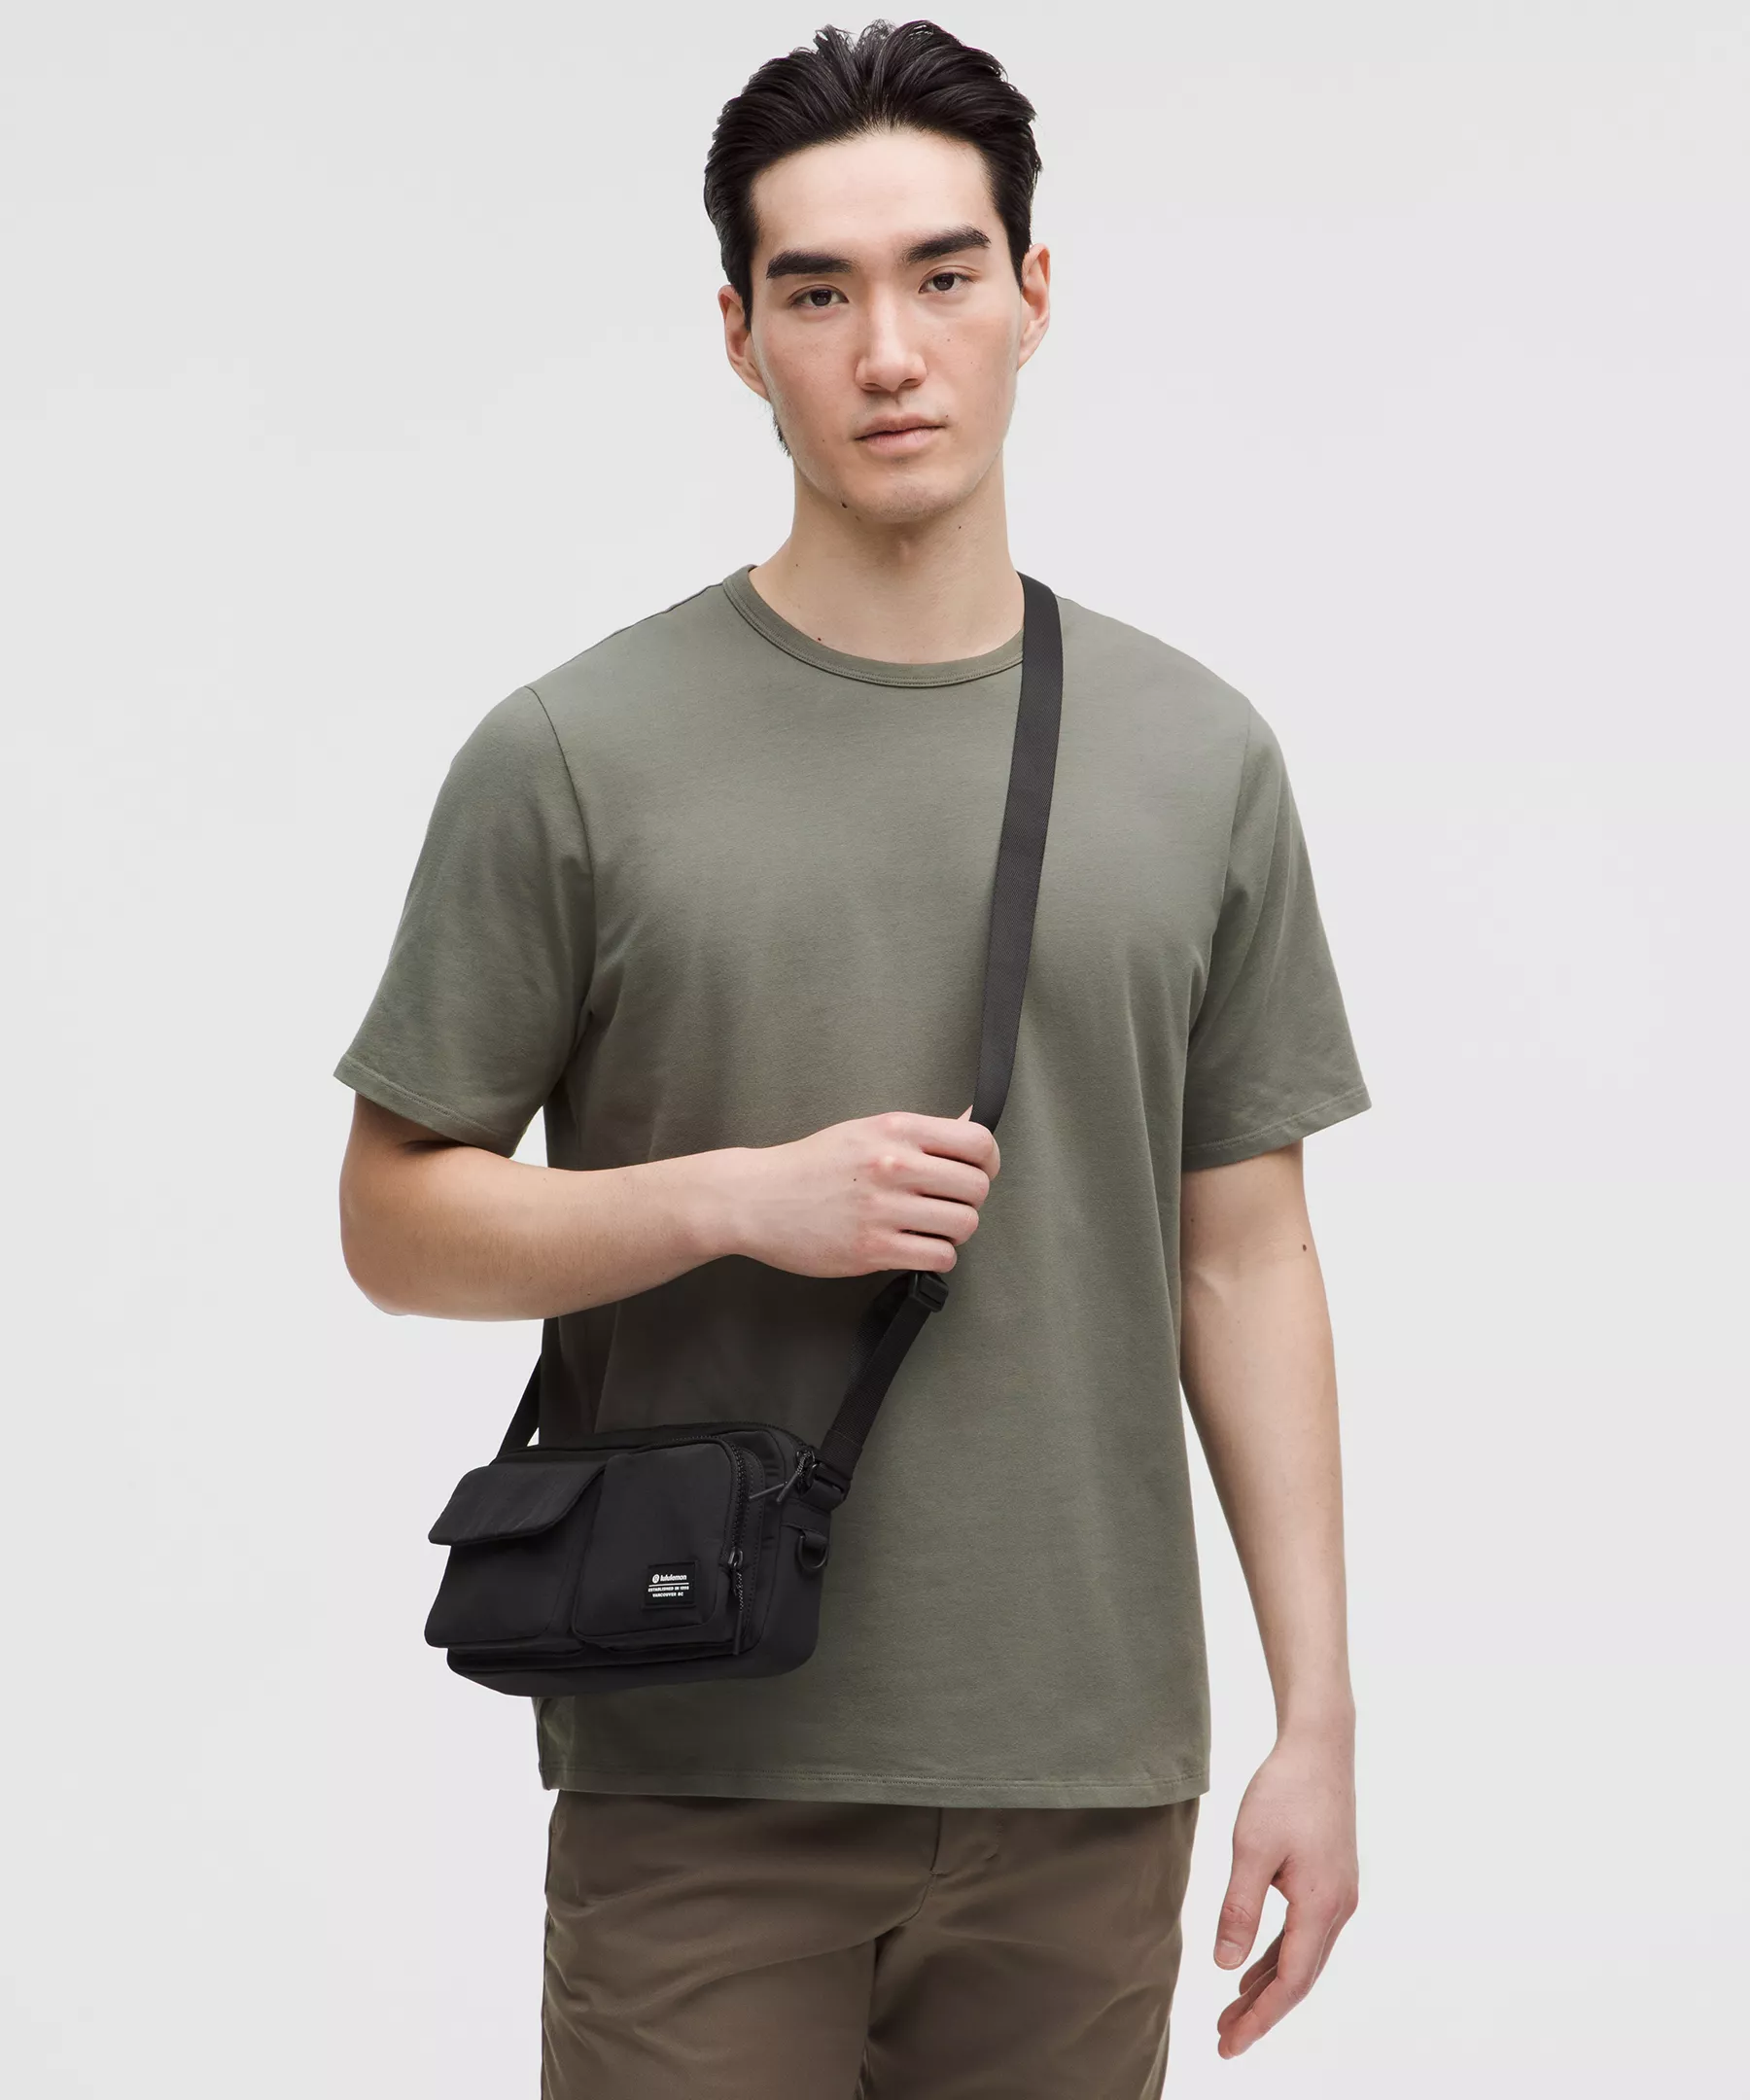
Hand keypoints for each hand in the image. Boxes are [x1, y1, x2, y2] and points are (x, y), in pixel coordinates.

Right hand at [723, 1106, 998, 1278]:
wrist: (756, 1198)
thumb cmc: (810, 1165)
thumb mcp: (865, 1130)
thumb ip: (920, 1133)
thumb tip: (970, 1122)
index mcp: (895, 1130)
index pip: (977, 1142)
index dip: (988, 1162)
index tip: (977, 1172)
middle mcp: (894, 1165)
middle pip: (976, 1188)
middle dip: (969, 1200)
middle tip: (946, 1204)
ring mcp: (884, 1209)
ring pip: (963, 1225)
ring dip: (953, 1230)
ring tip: (928, 1227)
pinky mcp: (874, 1248)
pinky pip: (939, 1257)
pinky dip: (936, 1256)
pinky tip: (915, 1247)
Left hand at [1212, 1732, 1358, 2058]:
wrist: (1319, 1748)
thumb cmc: (1285, 1791)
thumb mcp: (1252, 1848)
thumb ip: (1240, 1909)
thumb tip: (1225, 1965)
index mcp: (1321, 1905)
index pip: (1291, 1982)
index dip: (1261, 2018)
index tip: (1230, 2045)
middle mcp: (1338, 1909)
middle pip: (1299, 1978)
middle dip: (1262, 2013)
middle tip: (1224, 2040)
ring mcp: (1338, 1896)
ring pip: (1303, 1959)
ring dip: (1268, 1987)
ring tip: (1231, 2013)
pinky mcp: (1330, 1882)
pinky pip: (1304, 1936)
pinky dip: (1278, 1958)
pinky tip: (1252, 1968)